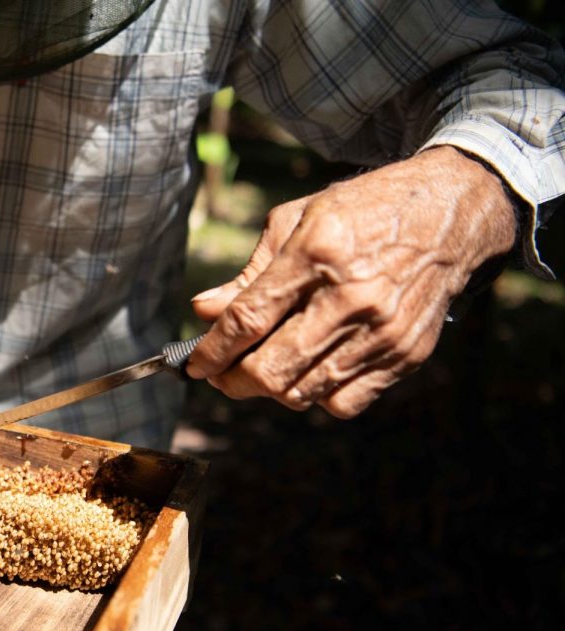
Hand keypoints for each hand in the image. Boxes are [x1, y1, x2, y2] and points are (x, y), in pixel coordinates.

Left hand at [186, 146, 516, 417]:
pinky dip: (317, 397)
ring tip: (262, 370)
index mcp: (317, 253)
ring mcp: (383, 332)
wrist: (453, 213)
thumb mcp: (298, 220)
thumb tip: (203, 312)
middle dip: (233, 382)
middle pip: (271, 370)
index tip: (193, 366)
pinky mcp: (406, 355)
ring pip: (303, 393)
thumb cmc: (364, 211)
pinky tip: (310, 371)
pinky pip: (344, 404)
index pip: (248, 319)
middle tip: (221, 375)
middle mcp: (352, 298)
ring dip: (270, 391)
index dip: (212, 351)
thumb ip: (249, 273)